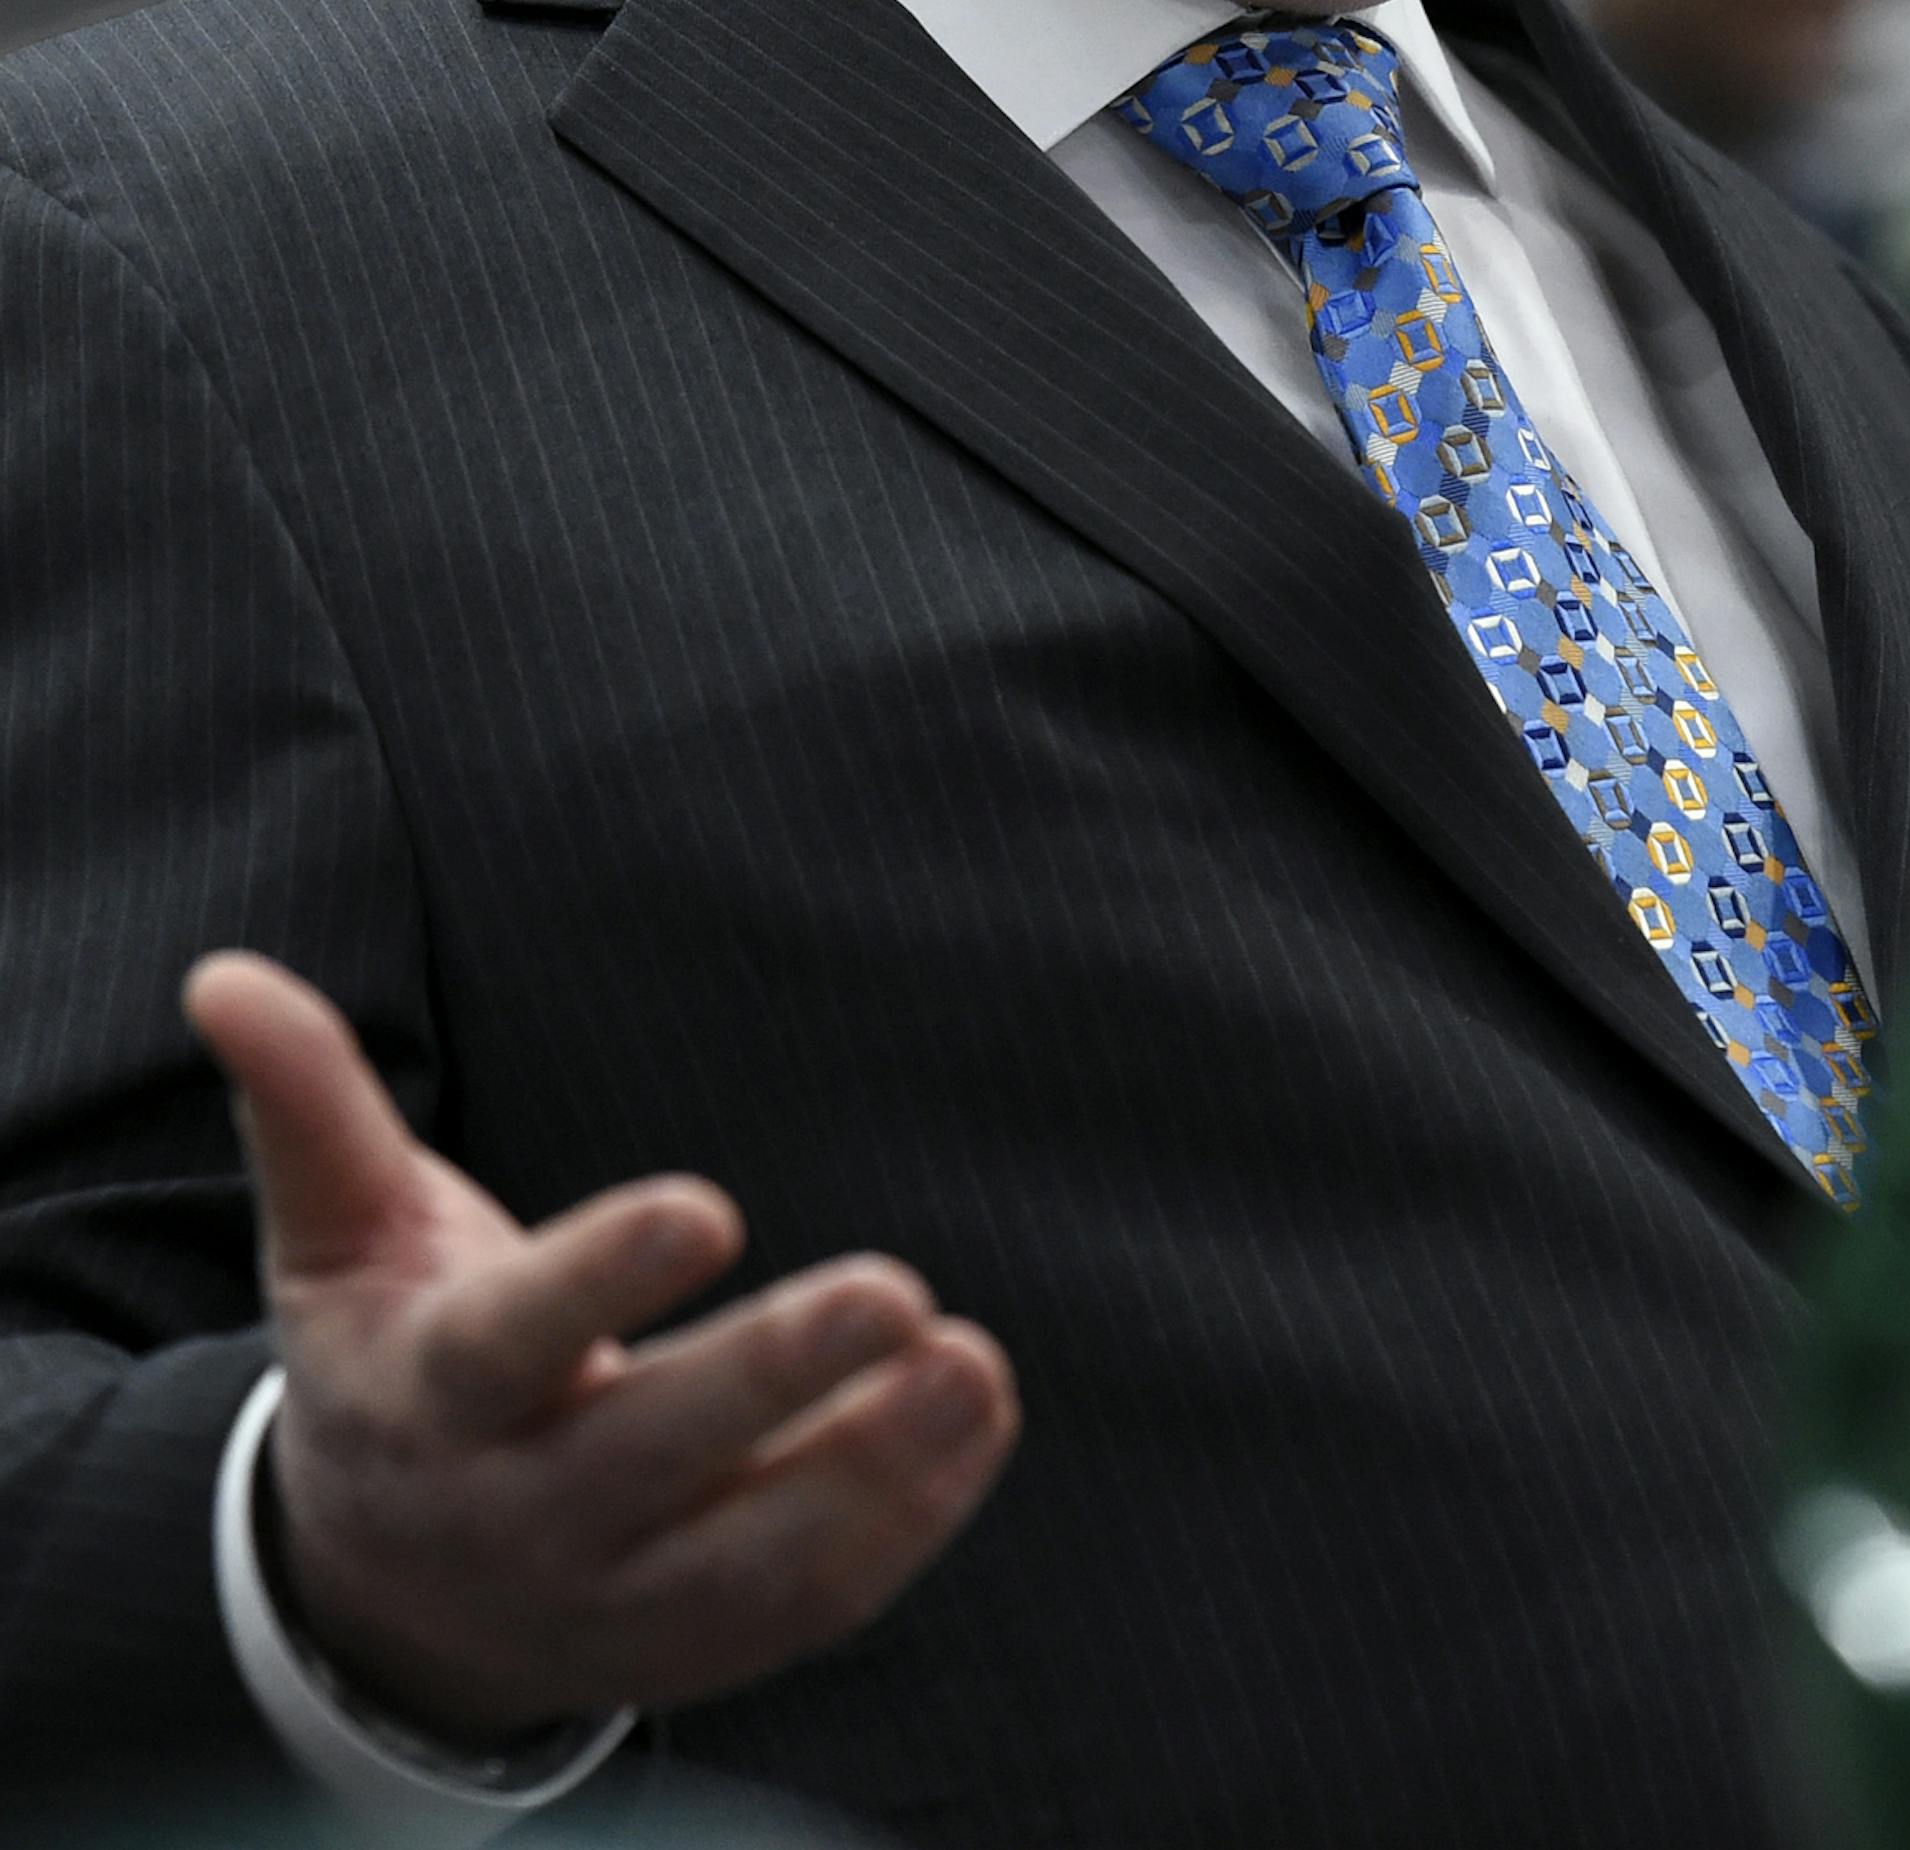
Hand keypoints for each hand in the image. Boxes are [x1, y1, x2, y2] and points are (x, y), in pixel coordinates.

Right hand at [185, 951, 1017, 1745]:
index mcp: (432, 1396)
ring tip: (969, 1367)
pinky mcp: (697, 1645)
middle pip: (652, 1455)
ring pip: (748, 1557)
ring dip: (872, 1468)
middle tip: (897, 1287)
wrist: (386, 1590)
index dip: (604, 1276)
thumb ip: (306, 1107)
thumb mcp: (336, 1235)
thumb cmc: (392, 1354)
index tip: (707, 1203)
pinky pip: (810, 1602)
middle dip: (775, 1376)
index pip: (516, 1341)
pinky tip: (975, 1414)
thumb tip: (225, 975)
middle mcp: (520, 1510)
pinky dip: (906, 1518)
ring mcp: (613, 1597)